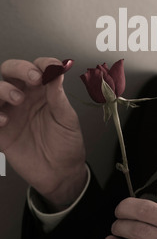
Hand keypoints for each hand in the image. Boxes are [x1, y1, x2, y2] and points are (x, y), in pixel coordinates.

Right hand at [0, 58, 86, 209]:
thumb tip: (57, 72)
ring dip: (3, 89)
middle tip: (32, 77)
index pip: (38, 67)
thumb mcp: (67, 119)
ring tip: (17, 99)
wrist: (60, 174)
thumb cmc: (67, 145)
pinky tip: (5, 120)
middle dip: (18, 68)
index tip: (50, 67)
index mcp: (43, 92)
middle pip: (11, 72)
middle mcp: (24, 98)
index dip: (43, 64)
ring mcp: (11, 113)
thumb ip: (58, 96)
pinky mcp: (1, 132)